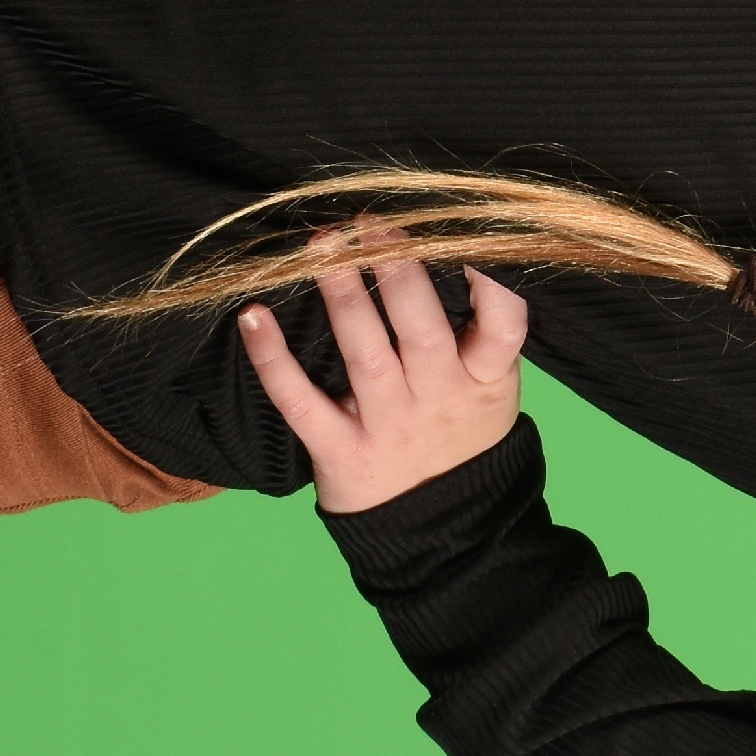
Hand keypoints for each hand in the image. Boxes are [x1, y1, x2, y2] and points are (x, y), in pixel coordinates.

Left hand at [239, 252, 529, 514]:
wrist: (444, 533)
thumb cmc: (461, 438)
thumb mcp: (491, 389)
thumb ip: (479, 333)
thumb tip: (457, 246)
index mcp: (484, 381)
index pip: (503, 327)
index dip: (488, 281)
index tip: (461, 234)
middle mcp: (438, 399)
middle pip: (420, 328)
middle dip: (395, 268)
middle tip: (370, 222)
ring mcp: (388, 427)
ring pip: (364, 353)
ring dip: (340, 295)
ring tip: (319, 246)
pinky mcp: (340, 452)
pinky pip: (300, 402)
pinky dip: (272, 360)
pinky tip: (252, 316)